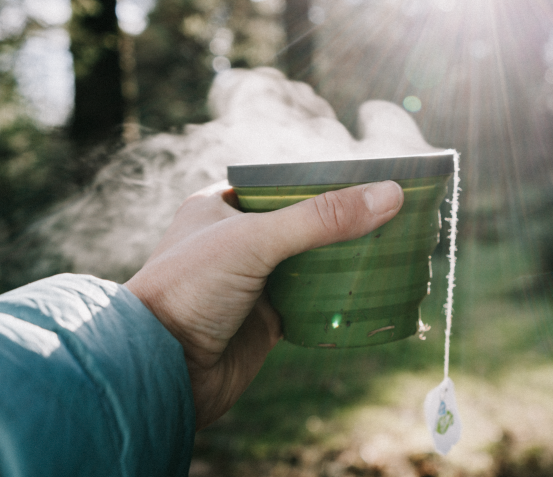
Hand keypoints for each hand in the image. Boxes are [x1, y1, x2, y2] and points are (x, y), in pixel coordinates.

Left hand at [124, 180, 403, 428]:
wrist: (161, 371)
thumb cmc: (189, 289)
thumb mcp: (255, 240)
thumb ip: (321, 218)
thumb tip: (390, 194)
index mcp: (223, 206)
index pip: (284, 184)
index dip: (325, 182)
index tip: (368, 181)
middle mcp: (238, 240)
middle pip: (304, 224)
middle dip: (343, 224)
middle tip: (390, 215)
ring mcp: (254, 281)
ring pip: (311, 264)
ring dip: (345, 261)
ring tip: (391, 248)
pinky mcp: (266, 319)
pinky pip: (312, 303)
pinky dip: (338, 299)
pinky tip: (370, 290)